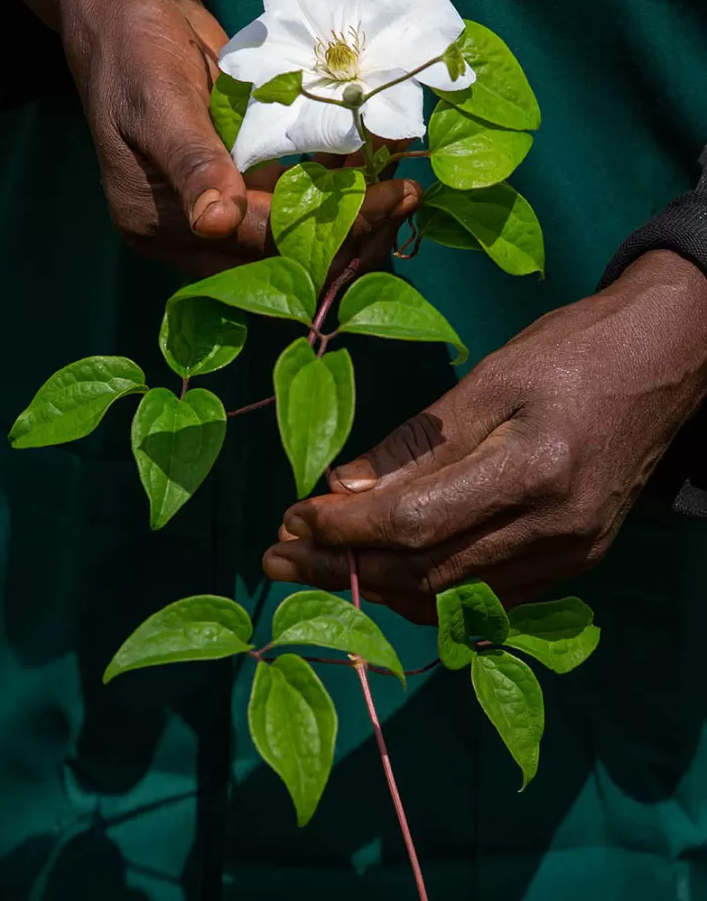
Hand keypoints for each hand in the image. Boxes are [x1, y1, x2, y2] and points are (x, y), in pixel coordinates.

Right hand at [0, 0, 418, 275]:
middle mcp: (191, 229)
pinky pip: (293, 193)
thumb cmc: (131, 48)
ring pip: (295, 227)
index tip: (390, 201)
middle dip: (349, 230)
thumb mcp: (158, 101)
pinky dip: (334, 179)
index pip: (255, 247)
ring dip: (349, 208)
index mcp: (159, 226)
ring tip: (403, 179)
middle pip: (282, 252)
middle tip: (408, 196)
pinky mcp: (239, 176)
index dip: (326, 231)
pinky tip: (374, 155)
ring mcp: (218, 203)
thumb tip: (216, 222)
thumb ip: (191, 162)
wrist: (127, 4)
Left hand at [264, 251, 706, 620]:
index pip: (417, 522)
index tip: (289, 517)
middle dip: (342, 567)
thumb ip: (418, 442)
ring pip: (452, 595)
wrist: (669, 358)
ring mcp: (572, 555)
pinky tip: (381, 573)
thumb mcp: (491, 377)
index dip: (344, 529)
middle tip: (277, 554)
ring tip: (314, 568)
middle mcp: (557, 530)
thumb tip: (341, 490)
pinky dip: (425, 589)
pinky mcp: (577, 561)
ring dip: (375, 586)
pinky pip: (486, 595)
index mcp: (536, 470)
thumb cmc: (575, 349)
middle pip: (427, 572)